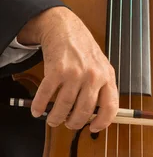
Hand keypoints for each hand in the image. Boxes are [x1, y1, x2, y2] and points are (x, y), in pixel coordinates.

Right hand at [17, 7, 118, 132]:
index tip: (94, 129)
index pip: (111, 107)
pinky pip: (46, 95)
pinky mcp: (57, 70)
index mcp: (107, 76)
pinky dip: (40, 106)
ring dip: (56, 118)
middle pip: (84, 111)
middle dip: (74, 123)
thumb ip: (102, 87)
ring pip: (64, 107)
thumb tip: (98, 115)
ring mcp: (75, 73)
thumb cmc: (83, 49)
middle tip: (68, 124)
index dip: (103, 122)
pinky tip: (38, 110)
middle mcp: (93, 76)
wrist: (65, 27)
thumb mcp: (101, 66)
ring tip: (53, 119)